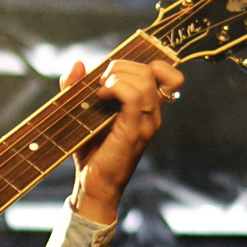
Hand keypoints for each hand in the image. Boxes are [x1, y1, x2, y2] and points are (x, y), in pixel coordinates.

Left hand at [64, 56, 181, 224]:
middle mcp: (153, 113)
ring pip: (144, 81)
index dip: (151, 63)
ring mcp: (146, 123)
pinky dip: (116, 88)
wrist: (92, 184)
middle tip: (101, 80)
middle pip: (151, 70)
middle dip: (122, 65)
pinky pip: (135, 98)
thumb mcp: (82, 111)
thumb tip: (77, 64)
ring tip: (100, 89)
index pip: (169, 74)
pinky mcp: (134, 132)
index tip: (120, 71)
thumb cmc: (90, 150)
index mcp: (147, 107)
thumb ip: (78, 86)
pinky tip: (101, 95)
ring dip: (118, 75)